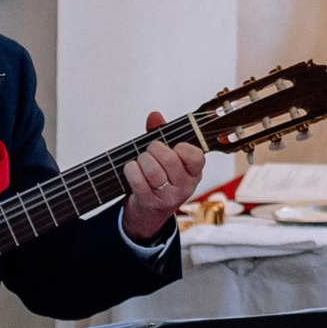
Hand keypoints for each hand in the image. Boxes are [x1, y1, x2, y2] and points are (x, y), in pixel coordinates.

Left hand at [122, 111, 205, 244]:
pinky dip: (130, 169)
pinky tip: (131, 168)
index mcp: (194, 173)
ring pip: (152, 170)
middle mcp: (184, 187)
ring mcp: (167, 196)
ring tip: (141, 159)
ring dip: (142, 159)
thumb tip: (154, 115)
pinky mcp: (149, 202)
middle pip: (169, 160)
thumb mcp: (168, 157)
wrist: (149, 212)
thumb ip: (163, 132)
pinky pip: (137, 180)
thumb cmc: (161, 176)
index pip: (195, 156)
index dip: (181, 148)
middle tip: (150, 149)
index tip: (174, 148)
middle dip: (154, 148)